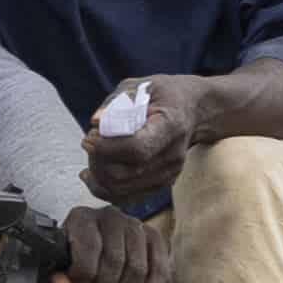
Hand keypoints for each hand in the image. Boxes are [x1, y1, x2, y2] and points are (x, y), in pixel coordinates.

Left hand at [40, 205, 166, 282]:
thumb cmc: (72, 275)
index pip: (89, 250)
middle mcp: (109, 215)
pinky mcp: (154, 238)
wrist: (92, 274)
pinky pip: (159, 269)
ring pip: (138, 269)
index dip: (83, 277)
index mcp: (80, 218)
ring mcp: (134, 225)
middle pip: (115, 261)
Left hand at [79, 74, 221, 205]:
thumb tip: (95, 122)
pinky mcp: (160, 185)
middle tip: (89, 140)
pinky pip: (125, 197)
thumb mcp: (143, 85)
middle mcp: (172, 156)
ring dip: (97, 173)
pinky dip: (102, 188)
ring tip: (93, 152)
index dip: (107, 147)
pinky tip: (92, 173)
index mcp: (171, 127)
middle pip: (124, 173)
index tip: (89, 136)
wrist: (194, 110)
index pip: (137, 148)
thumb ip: (117, 102)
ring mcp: (168, 174)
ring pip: (121, 189)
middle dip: (96, 160)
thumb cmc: (166, 94)